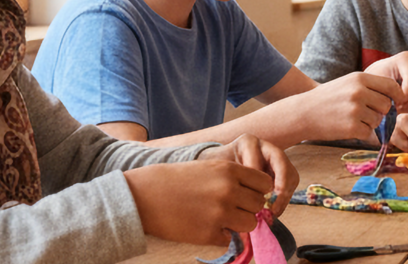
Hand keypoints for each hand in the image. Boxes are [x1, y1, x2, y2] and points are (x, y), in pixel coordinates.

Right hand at [125, 134, 293, 244]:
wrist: (142, 196)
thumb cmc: (174, 180)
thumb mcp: (208, 168)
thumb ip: (233, 179)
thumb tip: (258, 196)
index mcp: (230, 170)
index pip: (265, 183)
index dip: (257, 190)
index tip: (246, 194)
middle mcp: (229, 191)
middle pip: (259, 205)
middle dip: (248, 208)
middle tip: (231, 208)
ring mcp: (220, 214)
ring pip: (250, 224)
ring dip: (239, 224)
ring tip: (220, 219)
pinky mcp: (209, 234)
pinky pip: (230, 239)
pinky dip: (222, 236)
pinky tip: (205, 227)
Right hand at [289, 71, 403, 141]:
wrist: (302, 113)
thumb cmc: (327, 98)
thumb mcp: (348, 83)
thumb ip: (370, 87)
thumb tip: (396, 98)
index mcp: (359, 78)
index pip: (391, 86)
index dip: (397, 95)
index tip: (396, 102)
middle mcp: (359, 92)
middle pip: (386, 105)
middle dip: (380, 112)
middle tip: (366, 113)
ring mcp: (355, 110)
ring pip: (378, 120)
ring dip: (369, 123)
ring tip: (352, 118)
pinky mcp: (351, 127)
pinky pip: (368, 132)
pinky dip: (361, 132)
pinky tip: (347, 127)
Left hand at [364, 51, 407, 111]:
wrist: (380, 76)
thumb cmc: (374, 80)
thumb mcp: (375, 83)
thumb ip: (386, 91)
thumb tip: (395, 104)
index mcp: (407, 58)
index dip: (403, 99)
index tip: (392, 106)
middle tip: (396, 111)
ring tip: (400, 109)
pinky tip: (406, 107)